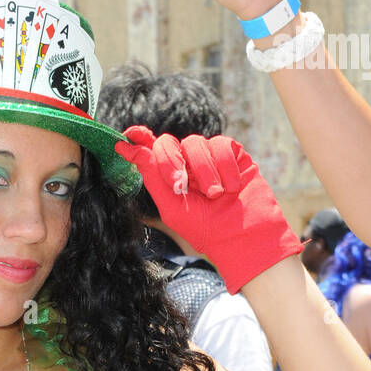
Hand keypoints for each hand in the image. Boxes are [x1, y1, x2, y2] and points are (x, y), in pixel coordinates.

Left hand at [114, 128, 301, 293]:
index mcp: (169, 177)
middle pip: (168, 142)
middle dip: (170, 162)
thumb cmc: (206, 228)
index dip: (138, 141)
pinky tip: (233, 186)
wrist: (243, 235)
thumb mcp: (172, 207)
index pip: (150, 152)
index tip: (128, 135)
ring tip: (215, 195)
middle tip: (180, 185)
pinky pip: (222, 145)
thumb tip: (130, 149)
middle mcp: (186, 163)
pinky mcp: (233, 152)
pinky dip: (225, 167)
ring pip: (195, 143)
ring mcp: (209, 156)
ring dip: (204, 171)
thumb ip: (153, 177)